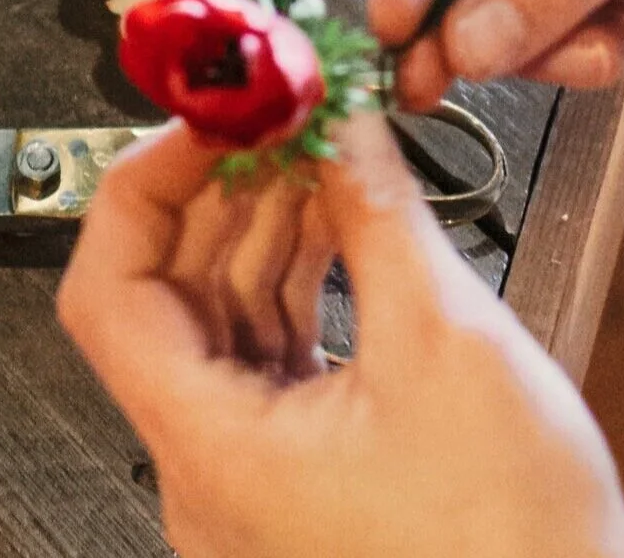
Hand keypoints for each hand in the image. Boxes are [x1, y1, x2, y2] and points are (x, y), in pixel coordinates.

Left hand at [57, 115, 623, 557]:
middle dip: (219, 187)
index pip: (109, 292)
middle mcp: (210, 474)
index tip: (207, 116)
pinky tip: (341, 221)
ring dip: (263, 224)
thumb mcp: (446, 341)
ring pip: (219, 320)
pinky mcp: (302, 478)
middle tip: (274, 108)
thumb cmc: (514, 549)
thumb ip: (379, 212)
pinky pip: (267, 354)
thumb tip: (341, 122)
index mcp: (212, 453)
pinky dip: (296, 278)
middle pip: (166, 297)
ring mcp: (253, 481)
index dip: (148, 186)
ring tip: (316, 146)